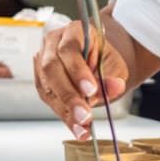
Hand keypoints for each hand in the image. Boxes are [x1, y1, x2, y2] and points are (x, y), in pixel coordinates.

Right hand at [34, 22, 128, 139]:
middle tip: (84, 115)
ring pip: (47, 88)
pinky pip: (50, 100)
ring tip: (83, 127)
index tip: (91, 90)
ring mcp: (42, 63)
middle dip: (69, 95)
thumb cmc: (107, 58)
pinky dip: (65, 116)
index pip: (69, 49)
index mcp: (72, 31)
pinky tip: (78, 128)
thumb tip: (114, 87)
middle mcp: (52, 45)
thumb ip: (114, 76)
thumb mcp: (116, 65)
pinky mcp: (42, 82)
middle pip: (52, 70)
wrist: (101, 60)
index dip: (78, 71)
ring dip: (66, 110)